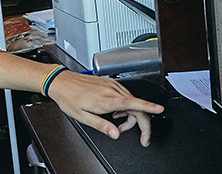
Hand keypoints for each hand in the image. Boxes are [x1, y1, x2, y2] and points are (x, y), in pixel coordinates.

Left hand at [47, 72, 163, 146]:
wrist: (61, 82)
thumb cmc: (70, 98)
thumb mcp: (83, 117)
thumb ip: (102, 126)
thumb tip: (116, 134)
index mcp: (107, 99)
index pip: (134, 103)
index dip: (149, 107)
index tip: (160, 109)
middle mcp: (112, 90)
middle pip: (137, 107)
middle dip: (142, 124)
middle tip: (141, 138)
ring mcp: (112, 85)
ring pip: (132, 102)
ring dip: (131, 116)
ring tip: (117, 123)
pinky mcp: (110, 84)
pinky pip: (125, 96)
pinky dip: (125, 107)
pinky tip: (114, 112)